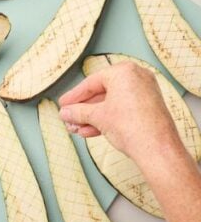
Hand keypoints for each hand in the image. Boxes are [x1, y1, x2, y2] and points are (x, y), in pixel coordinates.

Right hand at [58, 61, 180, 159]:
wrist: (157, 149)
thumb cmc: (133, 127)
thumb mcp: (97, 117)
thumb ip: (78, 112)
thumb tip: (66, 112)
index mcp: (124, 72)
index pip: (91, 82)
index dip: (74, 96)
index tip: (64, 104)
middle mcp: (137, 77)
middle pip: (101, 93)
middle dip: (83, 110)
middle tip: (69, 118)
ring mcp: (144, 92)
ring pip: (110, 103)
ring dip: (92, 117)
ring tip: (77, 128)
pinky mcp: (148, 106)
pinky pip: (122, 109)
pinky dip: (106, 119)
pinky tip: (91, 130)